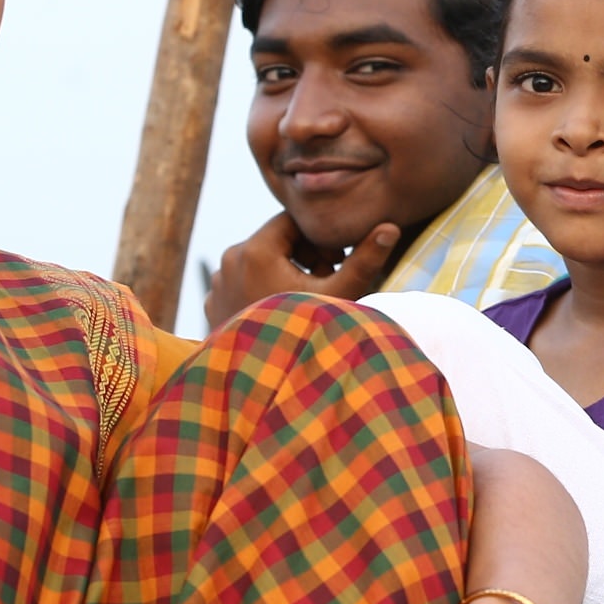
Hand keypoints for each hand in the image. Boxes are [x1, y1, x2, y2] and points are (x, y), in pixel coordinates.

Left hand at [202, 212, 398, 327]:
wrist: (264, 383)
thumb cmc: (305, 336)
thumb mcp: (339, 296)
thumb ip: (364, 260)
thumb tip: (391, 227)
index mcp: (255, 250)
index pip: (291, 220)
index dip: (318, 237)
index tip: (335, 258)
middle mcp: (229, 260)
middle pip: (274, 240)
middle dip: (302, 254)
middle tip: (326, 278)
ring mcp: (218, 282)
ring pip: (258, 261)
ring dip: (283, 271)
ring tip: (305, 298)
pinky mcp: (213, 302)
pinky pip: (241, 282)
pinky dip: (262, 288)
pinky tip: (282, 312)